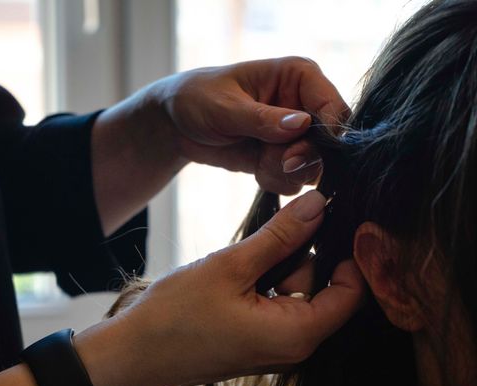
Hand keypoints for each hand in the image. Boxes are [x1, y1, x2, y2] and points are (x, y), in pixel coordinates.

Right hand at [74, 190, 364, 385]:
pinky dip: (261, 284)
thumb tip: (320, 204)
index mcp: (297, 335)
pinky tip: (231, 278)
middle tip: (263, 238)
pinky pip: (275, 306)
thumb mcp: (232, 266)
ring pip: (294, 293)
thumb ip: (281, 235)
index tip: (332, 217)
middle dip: (298, 256)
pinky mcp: (255, 343)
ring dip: (274, 268)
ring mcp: (273, 347)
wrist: (132, 354)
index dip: (348, 252)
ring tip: (236, 264)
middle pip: (321, 288)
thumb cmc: (175, 317)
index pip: (353, 291)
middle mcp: (293, 348)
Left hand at [161, 57, 348, 193]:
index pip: (333, 107)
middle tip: (273, 161)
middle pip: (330, 143)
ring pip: (314, 166)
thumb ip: (262, 119)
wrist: (177, 125)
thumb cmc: (198, 99)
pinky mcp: (284, 158)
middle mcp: (305, 105)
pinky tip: (255, 170)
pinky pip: (295, 181)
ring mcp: (297, 135)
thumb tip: (302, 124)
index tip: (295, 154)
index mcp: (299, 77)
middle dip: (300, 159)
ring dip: (285, 172)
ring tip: (257, 162)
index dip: (327, 135)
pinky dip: (275, 181)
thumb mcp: (224, 107)